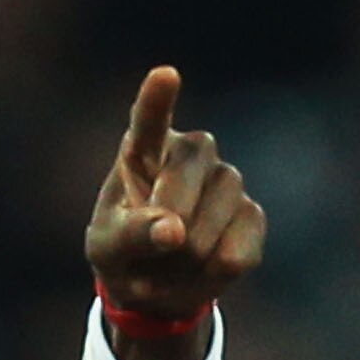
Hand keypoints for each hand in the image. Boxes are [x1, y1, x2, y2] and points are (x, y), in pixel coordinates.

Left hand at [83, 67, 262, 347]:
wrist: (158, 284)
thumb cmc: (123, 252)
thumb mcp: (106, 248)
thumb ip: (131, 235)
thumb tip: (174, 232)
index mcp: (145, 147)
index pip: (150, 119)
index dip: (158, 99)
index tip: (164, 75)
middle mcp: (193, 151)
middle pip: (178, 196)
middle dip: (159, 239)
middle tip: (147, 254)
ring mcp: (228, 179)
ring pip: (204, 236)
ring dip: (182, 266)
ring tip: (171, 264)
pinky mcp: (253, 215)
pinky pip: (234, 257)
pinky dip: (210, 279)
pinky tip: (201, 271)